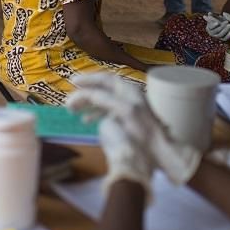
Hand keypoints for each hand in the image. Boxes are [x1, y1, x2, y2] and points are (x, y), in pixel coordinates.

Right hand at [66, 73, 201, 185]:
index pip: (105, 79)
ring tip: (74, 111)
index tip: (72, 82)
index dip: (88, 79)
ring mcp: (128, 107)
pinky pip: (107, 112)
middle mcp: (128, 95)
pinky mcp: (128, 120)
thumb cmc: (143, 130)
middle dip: (85, 93)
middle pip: (103, 89)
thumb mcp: (123, 111)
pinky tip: (86, 121)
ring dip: (88, 104)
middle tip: (70, 101)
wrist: (160, 150)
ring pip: (104, 101)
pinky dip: (95, 114)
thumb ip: (104, 99)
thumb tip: (86, 93)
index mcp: (128, 90)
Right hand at [205, 13, 229, 39]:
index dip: (213, 25)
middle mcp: (212, 33)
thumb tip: (209, 13)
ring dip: (225, 30)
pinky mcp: (223, 39)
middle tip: (227, 21)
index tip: (218, 23)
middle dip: (221, 26)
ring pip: (220, 35)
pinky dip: (228, 36)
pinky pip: (225, 38)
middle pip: (215, 31)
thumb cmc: (223, 21)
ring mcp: (218, 36)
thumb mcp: (219, 18)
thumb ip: (214, 16)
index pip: (210, 27)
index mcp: (209, 27)